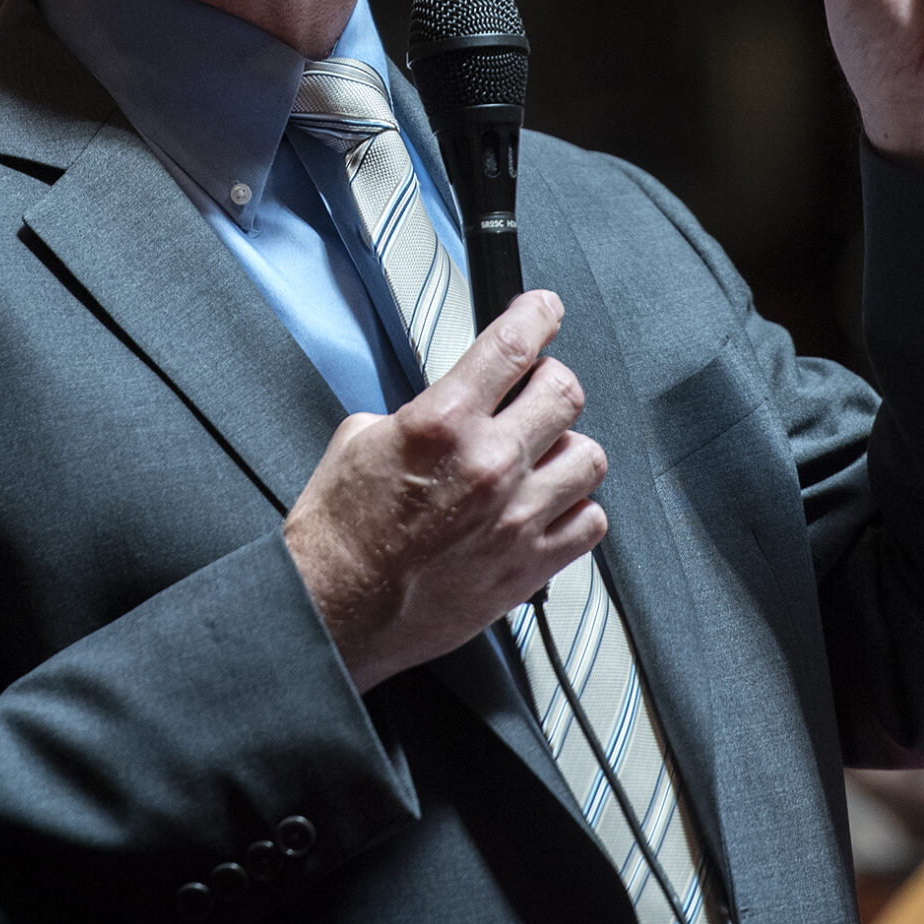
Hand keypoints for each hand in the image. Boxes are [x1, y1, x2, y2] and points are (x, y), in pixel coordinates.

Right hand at [282, 291, 607, 691]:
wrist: (333, 613)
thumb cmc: (338, 538)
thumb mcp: (358, 441)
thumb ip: (417, 411)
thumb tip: (448, 403)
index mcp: (442, 423)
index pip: (514, 343)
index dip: (540, 314)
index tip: (546, 310)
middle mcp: (488, 465)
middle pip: (566, 392)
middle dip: (550, 382)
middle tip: (534, 391)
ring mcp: (515, 518)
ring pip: (588, 456)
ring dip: (566, 449)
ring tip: (541, 456)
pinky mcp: (529, 566)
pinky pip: (590, 522)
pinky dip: (576, 510)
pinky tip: (550, 507)